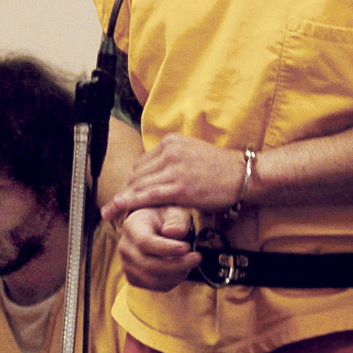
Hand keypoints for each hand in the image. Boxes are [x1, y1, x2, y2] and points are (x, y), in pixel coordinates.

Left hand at [101, 133, 243, 220]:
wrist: (243, 175)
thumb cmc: (221, 169)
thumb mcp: (192, 154)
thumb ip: (173, 160)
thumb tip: (156, 173)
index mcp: (172, 141)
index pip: (143, 163)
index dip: (132, 181)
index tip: (125, 194)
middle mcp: (170, 151)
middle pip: (138, 174)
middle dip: (125, 191)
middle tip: (113, 206)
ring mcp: (174, 168)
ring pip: (139, 185)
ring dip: (122, 199)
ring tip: (108, 211)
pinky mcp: (179, 186)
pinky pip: (149, 195)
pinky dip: (131, 202)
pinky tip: (118, 208)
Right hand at [116, 206, 200, 291]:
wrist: (156, 226)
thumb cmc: (167, 217)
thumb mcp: (175, 211)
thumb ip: (177, 219)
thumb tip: (175, 233)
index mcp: (132, 226)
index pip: (145, 242)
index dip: (167, 248)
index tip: (186, 247)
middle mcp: (125, 247)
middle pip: (148, 265)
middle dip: (176, 264)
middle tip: (197, 257)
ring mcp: (127, 265)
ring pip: (151, 280)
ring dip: (176, 275)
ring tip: (191, 263)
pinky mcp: (134, 278)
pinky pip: (153, 286)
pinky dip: (171, 282)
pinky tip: (182, 270)